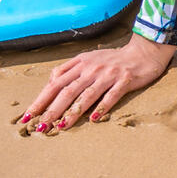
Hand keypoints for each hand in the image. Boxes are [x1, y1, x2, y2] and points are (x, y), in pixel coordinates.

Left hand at [19, 34, 175, 133]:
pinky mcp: (126, 80)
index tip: (30, 114)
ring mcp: (109, 74)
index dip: (41, 99)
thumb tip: (51, 83)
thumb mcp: (89, 58)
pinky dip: (102, 107)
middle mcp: (93, 68)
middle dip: (52, 110)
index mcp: (81, 63)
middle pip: (68, 91)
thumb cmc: (114, 59)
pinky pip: (112, 95)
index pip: (56, 82)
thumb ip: (69, 69)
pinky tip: (94, 118)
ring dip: (73, 112)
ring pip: (87, 95)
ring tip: (62, 126)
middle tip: (41, 126)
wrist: (145, 51)